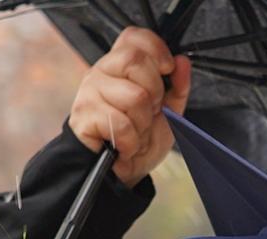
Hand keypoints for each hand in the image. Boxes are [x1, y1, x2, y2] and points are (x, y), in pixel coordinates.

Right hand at [69, 27, 191, 184]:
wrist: (119, 175)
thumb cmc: (138, 140)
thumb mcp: (168, 113)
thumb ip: (177, 87)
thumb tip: (182, 62)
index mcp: (120, 65)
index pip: (133, 36)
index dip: (155, 49)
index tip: (166, 69)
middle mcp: (102, 72)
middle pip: (135, 61)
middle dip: (153, 92)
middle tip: (149, 111)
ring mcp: (90, 92)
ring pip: (133, 96)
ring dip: (142, 123)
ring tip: (135, 131)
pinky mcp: (84, 116)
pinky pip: (121, 123)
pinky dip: (131, 141)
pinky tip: (125, 145)